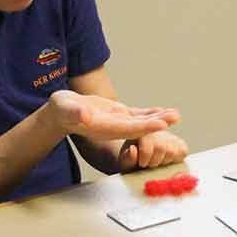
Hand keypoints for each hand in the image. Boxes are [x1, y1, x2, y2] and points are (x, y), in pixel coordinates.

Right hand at [47, 90, 178, 140]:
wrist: (61, 113)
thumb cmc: (61, 110)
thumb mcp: (65, 108)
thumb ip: (74, 112)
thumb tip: (84, 116)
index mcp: (103, 128)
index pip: (128, 128)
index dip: (145, 126)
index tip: (161, 124)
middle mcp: (114, 128)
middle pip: (140, 127)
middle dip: (158, 122)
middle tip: (175, 117)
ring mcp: (118, 123)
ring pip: (142, 121)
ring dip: (158, 118)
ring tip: (175, 114)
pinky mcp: (118, 115)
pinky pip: (138, 115)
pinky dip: (150, 113)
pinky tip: (163, 111)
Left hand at [118, 131, 188, 170]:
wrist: (141, 157)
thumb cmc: (131, 159)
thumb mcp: (125, 160)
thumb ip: (128, 157)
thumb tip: (133, 150)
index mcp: (142, 130)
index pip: (148, 140)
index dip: (146, 154)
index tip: (142, 163)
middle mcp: (157, 129)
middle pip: (161, 147)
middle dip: (154, 161)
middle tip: (149, 164)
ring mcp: (169, 136)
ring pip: (173, 151)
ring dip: (164, 161)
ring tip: (157, 162)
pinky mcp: (179, 143)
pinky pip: (183, 151)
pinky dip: (177, 158)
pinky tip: (167, 160)